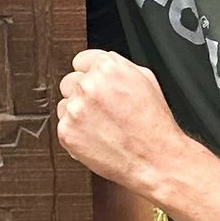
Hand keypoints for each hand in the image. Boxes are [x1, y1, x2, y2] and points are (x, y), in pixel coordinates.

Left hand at [57, 47, 187, 200]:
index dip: (90, 74)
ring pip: (65, 105)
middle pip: (69, 82)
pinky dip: (77, 133)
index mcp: (107, 67)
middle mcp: (88, 85)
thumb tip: (101, 65)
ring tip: (103, 126)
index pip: (80, 61)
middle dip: (83, 94)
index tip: (95, 86)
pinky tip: (98, 138)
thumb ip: (118, 67)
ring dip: (78, 114)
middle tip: (102, 110)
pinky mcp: (67, 131)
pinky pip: (64, 126)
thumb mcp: (146, 80)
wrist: (155, 159)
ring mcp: (75, 109)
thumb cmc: (154, 124)